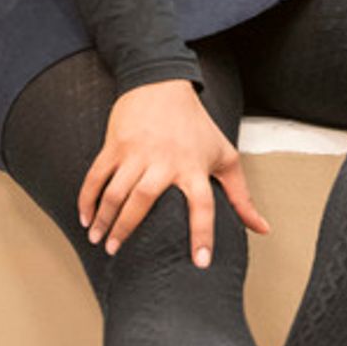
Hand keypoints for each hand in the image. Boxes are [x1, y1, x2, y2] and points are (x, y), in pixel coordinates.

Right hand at [79, 78, 271, 260]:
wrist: (162, 83)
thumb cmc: (197, 126)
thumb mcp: (224, 155)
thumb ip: (241, 196)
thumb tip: (262, 229)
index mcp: (194, 166)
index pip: (203, 205)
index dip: (203, 234)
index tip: (200, 262)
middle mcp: (165, 160)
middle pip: (144, 200)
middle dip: (127, 229)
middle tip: (116, 252)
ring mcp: (137, 151)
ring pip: (116, 190)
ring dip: (104, 218)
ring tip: (99, 240)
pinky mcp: (116, 144)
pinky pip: (97, 175)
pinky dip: (88, 198)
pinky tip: (85, 218)